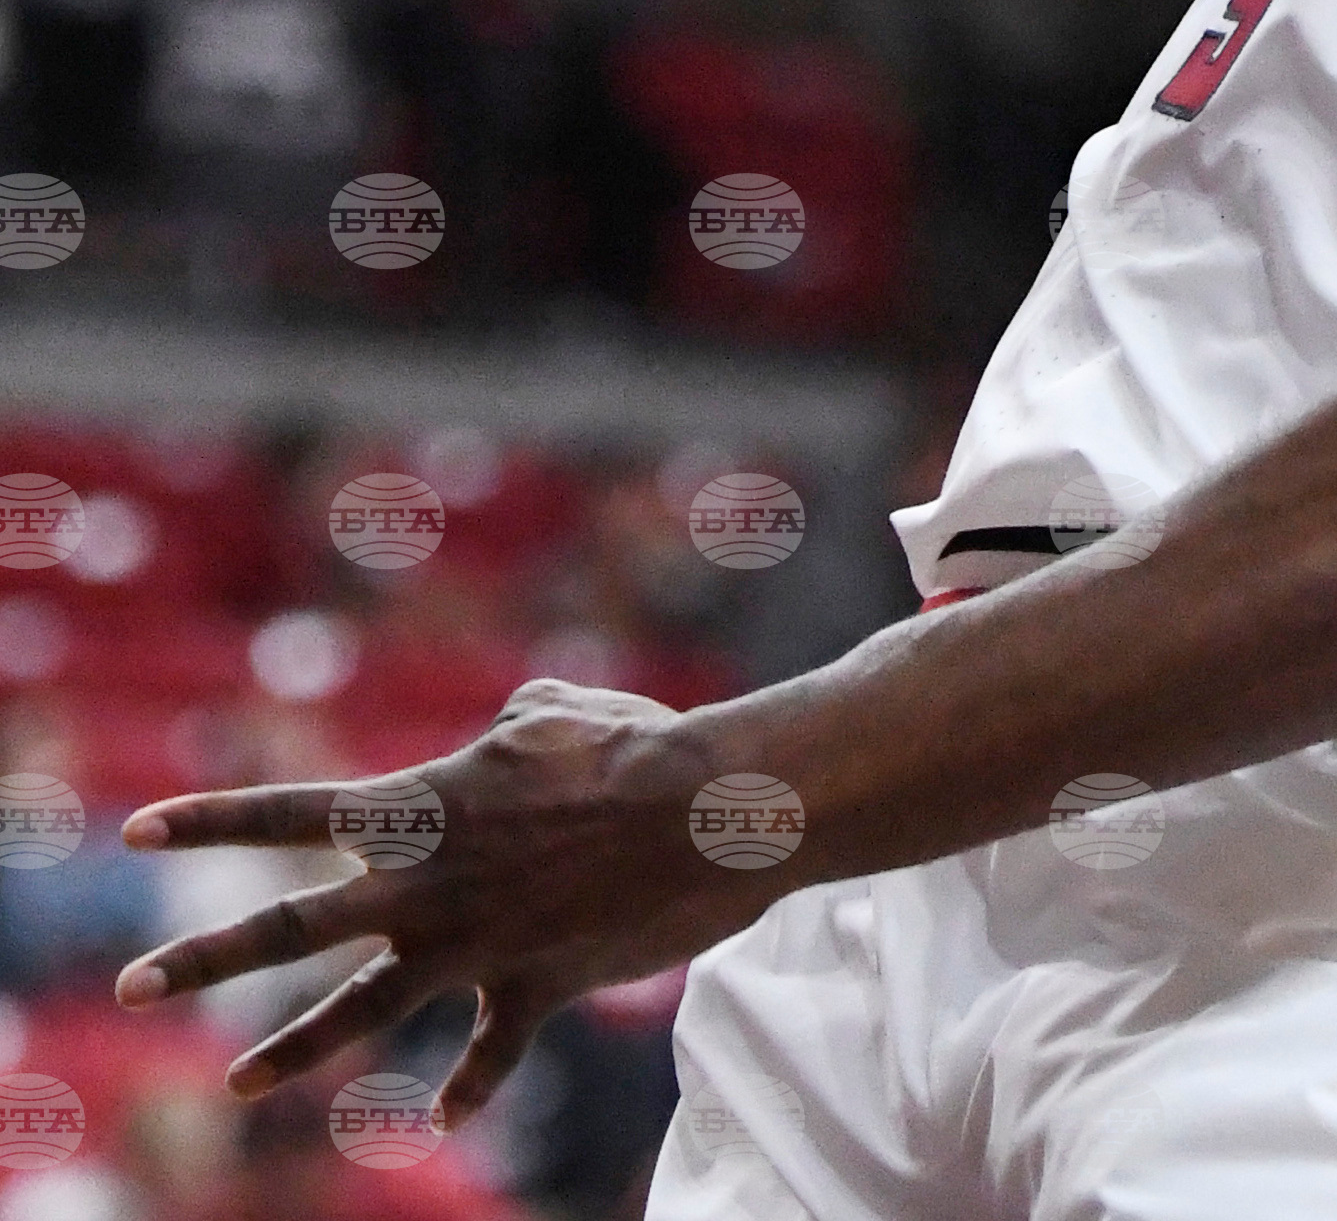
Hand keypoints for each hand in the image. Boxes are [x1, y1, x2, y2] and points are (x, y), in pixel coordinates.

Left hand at [115, 680, 744, 1119]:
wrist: (709, 813)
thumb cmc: (635, 744)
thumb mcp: (549, 714)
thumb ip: (497, 736)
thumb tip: (488, 749)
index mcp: (426, 806)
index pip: (294, 811)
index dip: (211, 819)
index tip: (136, 829)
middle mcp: (429, 884)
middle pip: (293, 926)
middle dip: (205, 958)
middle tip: (131, 984)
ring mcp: (474, 944)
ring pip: (359, 1012)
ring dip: (291, 1051)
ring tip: (233, 1085)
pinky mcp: (531, 989)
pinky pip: (486, 1053)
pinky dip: (464, 1086)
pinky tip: (440, 1117)